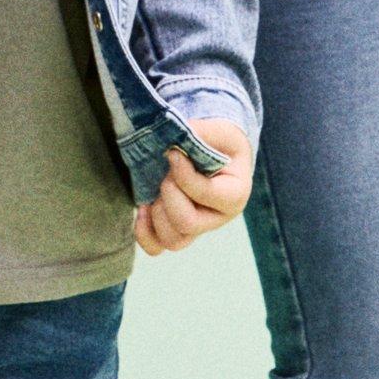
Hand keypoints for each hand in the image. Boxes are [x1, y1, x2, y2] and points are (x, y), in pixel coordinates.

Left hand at [134, 119, 251, 254]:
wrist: (212, 154)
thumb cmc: (219, 143)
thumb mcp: (218, 131)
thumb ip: (202, 132)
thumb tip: (176, 144)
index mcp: (235, 194)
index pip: (208, 194)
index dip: (184, 175)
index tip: (172, 153)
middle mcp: (218, 217)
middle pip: (187, 223)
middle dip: (170, 196)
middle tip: (167, 175)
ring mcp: (197, 228)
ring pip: (173, 240)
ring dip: (158, 214)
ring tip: (158, 192)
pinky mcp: (177, 231)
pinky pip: (157, 247)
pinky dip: (144, 233)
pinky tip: (143, 208)